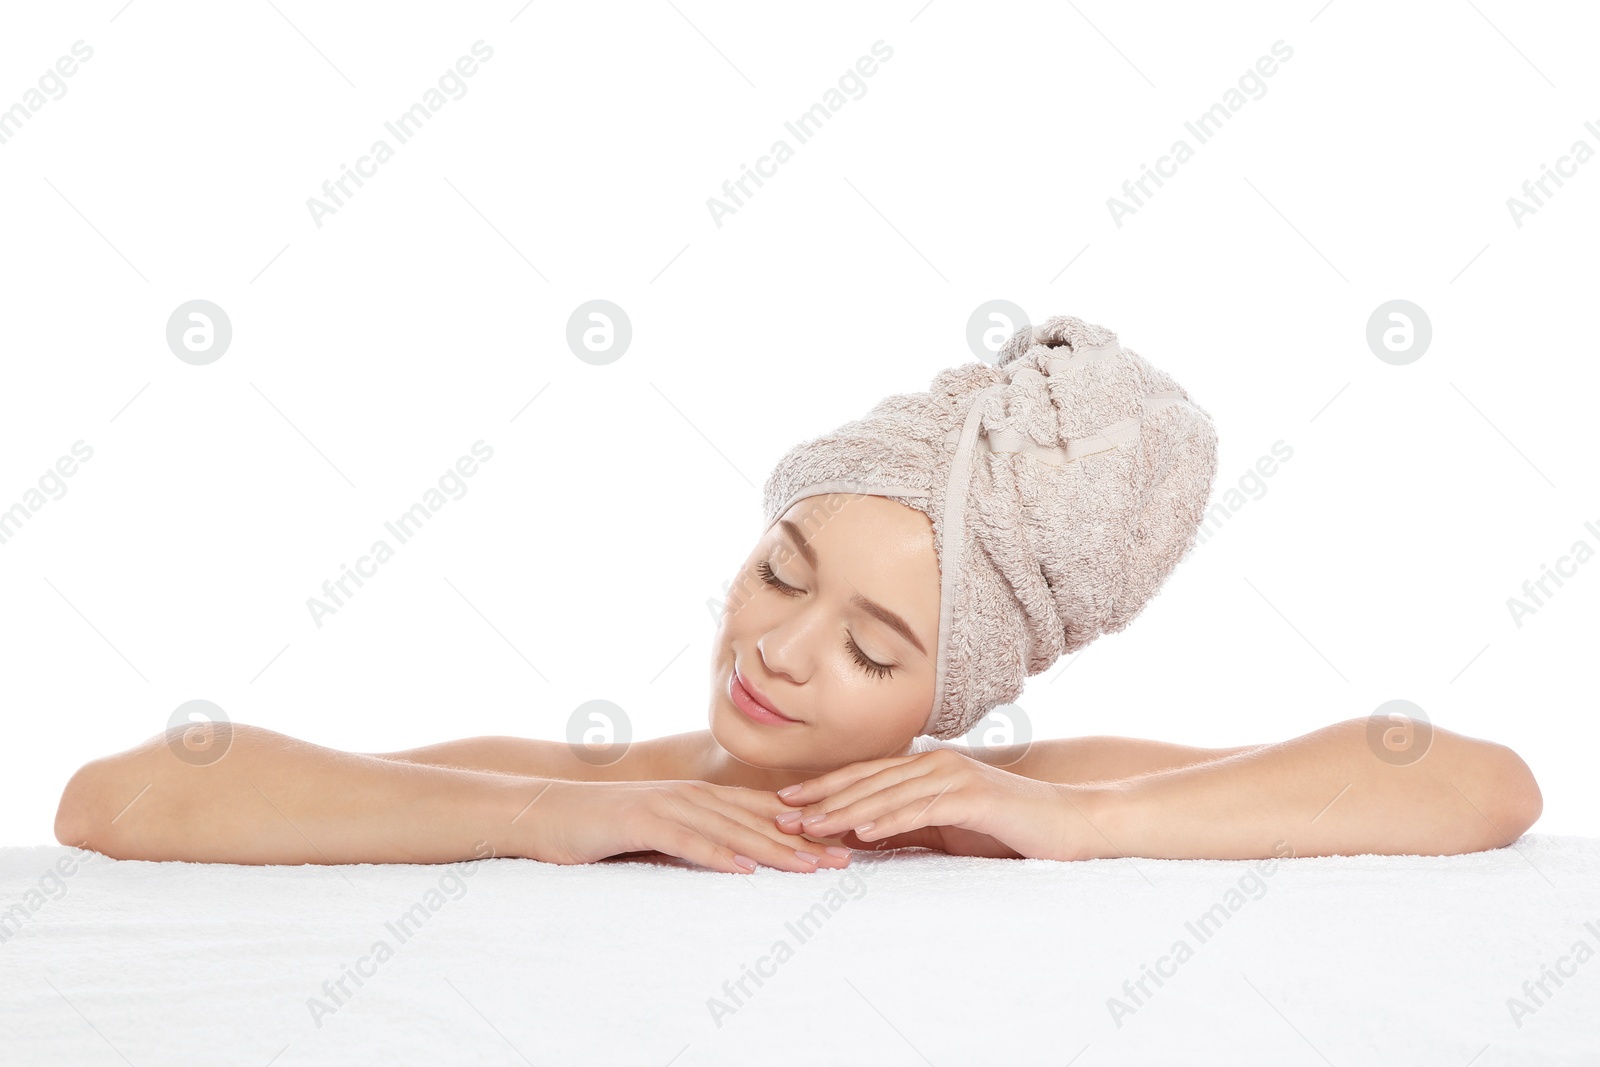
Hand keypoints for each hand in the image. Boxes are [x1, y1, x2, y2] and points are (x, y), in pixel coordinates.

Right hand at [527, 778, 853, 874]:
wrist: (546, 812)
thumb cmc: (602, 827)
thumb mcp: (657, 832)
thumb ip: (695, 839)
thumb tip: (735, 860)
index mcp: (697, 797)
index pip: (761, 813)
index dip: (803, 829)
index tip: (839, 846)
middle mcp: (690, 795)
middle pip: (757, 820)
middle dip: (803, 840)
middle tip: (843, 860)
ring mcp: (666, 805)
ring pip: (730, 828)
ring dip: (772, 848)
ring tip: (808, 867)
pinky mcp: (640, 820)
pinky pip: (684, 840)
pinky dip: (716, 854)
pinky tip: (742, 869)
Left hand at [772, 748, 1105, 860]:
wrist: (1071, 824)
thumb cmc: (1010, 829)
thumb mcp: (950, 829)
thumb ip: (911, 827)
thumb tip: (864, 837)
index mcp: (928, 769)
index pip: (865, 776)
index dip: (824, 787)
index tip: (785, 801)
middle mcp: (936, 764)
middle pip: (867, 780)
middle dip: (821, 797)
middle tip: (779, 813)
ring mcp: (955, 776)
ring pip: (888, 792)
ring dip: (844, 808)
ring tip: (808, 825)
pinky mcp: (973, 797)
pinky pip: (923, 809)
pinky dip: (890, 818)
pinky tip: (862, 831)